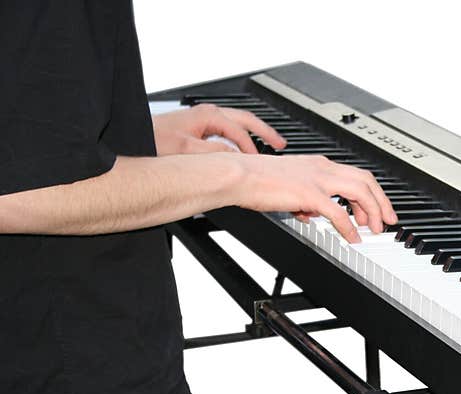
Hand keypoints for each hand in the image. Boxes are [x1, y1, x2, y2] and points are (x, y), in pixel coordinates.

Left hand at [152, 104, 286, 155]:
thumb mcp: (185, 149)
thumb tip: (236, 157)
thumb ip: (214, 152)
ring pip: (237, 124)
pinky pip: (227, 131)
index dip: (252, 149)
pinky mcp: (198, 128)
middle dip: (265, 132)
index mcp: (208, 116)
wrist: (132, 139)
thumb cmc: (152, 141)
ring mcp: (203, 120)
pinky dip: (239, 139)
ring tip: (268, 144)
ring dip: (254, 134)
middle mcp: (207, 115)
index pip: (240, 133)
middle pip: (246, 120)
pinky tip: (241, 150)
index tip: (260, 164)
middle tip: (281, 144)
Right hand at [234, 154, 397, 241]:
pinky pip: (338, 212)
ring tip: (375, 230)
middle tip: (388, 221)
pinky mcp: (309, 193)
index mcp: (319, 164)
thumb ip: (304, 198)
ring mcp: (317, 179)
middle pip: (366, 180)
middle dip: (382, 202)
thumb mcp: (288, 186)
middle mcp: (323, 168)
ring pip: (360, 192)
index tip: (378, 210)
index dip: (372, 193)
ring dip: (372, 212)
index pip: (356, 175)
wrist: (238, 174)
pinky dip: (350, 227)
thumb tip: (311, 213)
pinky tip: (353, 238)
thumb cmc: (255, 180)